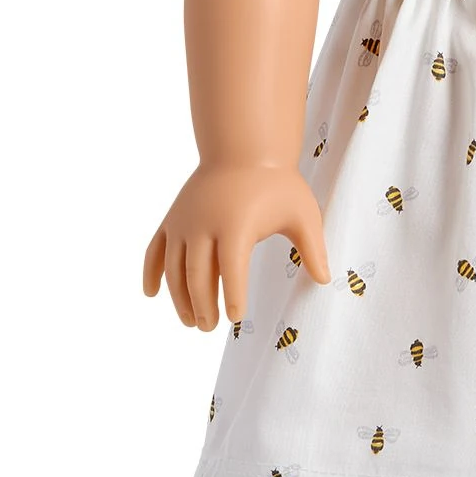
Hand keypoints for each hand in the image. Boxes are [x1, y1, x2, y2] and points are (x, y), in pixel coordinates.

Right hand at [142, 162, 328, 330]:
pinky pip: (154, 250)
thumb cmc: (277, 184)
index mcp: (236, 224)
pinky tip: (152, 294)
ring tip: (191, 321)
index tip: (235, 319)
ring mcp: (183, 222)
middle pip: (198, 273)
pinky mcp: (172, 219)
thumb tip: (325, 280)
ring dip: (179, 297)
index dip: (232, 295)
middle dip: (202, 304)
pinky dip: (151, 273)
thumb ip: (313, 248)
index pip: (231, 269)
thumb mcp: (302, 213)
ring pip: (174, 267)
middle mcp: (203, 224)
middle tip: (209, 327)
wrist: (243, 149)